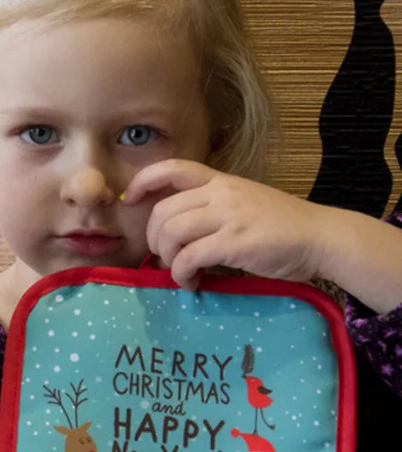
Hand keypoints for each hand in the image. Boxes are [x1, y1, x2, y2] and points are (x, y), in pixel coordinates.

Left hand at [122, 159, 328, 289]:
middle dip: (153, 239)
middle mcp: (222, 193)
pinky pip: (189, 257)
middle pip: (163, 211)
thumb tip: (176, 234)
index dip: (143, 181)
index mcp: (221, 181)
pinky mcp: (235, 242)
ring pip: (172, 234)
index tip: (129, 199)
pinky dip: (182, 274)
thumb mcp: (244, 204)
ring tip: (180, 273)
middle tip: (163, 257)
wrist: (322, 237)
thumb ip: (212, 209)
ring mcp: (228, 216)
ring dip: (167, 259)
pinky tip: (192, 283)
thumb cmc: (283, 226)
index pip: (173, 168)